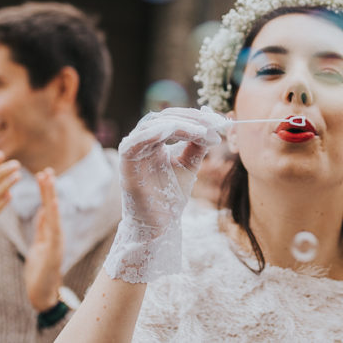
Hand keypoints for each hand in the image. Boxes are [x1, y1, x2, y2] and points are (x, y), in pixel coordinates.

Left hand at [24, 168, 63, 311]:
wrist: (42, 294)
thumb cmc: (40, 270)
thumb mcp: (39, 245)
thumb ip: (43, 228)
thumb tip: (43, 210)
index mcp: (50, 232)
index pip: (48, 207)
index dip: (46, 190)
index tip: (43, 173)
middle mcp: (56, 233)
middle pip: (52, 207)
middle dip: (49, 188)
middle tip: (46, 170)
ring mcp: (57, 241)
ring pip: (54, 214)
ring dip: (51, 196)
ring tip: (49, 180)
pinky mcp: (55, 251)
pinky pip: (54, 230)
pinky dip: (53, 216)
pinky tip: (51, 203)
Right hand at [103, 106, 225, 282]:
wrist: (160, 225)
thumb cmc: (170, 197)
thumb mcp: (189, 166)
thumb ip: (196, 146)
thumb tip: (211, 128)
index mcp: (155, 142)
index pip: (172, 119)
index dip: (194, 116)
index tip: (217, 120)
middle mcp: (142, 143)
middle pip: (163, 118)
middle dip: (189, 117)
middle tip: (212, 122)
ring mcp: (132, 151)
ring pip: (151, 125)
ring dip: (178, 124)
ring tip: (201, 130)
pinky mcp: (125, 163)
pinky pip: (135, 141)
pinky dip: (154, 133)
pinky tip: (174, 131)